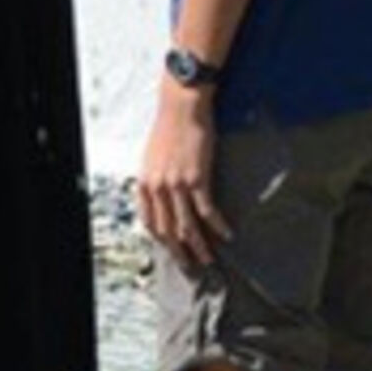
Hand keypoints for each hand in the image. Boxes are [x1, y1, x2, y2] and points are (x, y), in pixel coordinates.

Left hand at [136, 89, 229, 268]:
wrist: (182, 105)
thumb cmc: (170, 128)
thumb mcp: (153, 157)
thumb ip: (155, 179)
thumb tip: (162, 197)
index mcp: (145, 183)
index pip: (150, 223)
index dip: (161, 241)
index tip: (173, 251)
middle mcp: (158, 187)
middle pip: (168, 231)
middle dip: (180, 252)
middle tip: (192, 265)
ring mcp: (177, 184)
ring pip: (187, 226)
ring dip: (200, 246)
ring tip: (210, 259)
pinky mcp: (197, 178)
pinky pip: (207, 211)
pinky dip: (217, 226)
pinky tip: (226, 235)